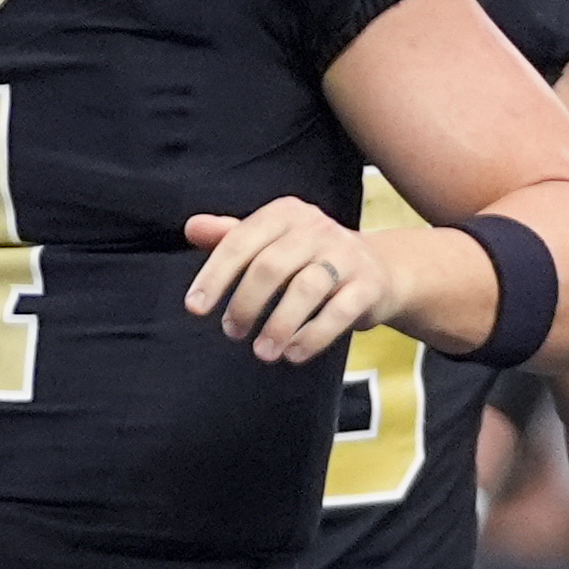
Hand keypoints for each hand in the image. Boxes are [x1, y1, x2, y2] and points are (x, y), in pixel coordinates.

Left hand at [183, 199, 404, 363]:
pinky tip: (293, 354)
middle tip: (232, 332)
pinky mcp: (369, 284)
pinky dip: (313, 336)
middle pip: (271, 266)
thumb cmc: (307, 259)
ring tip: (261, 352)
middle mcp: (316, 227)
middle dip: (245, 304)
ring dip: (278, 325)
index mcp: (285, 214)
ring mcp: (347, 254)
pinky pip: (339, 312)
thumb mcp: (270, 244)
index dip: (215, 275)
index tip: (195, 308)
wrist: (377, 270)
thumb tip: (191, 228)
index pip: (241, 241)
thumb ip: (231, 238)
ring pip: (306, 289)